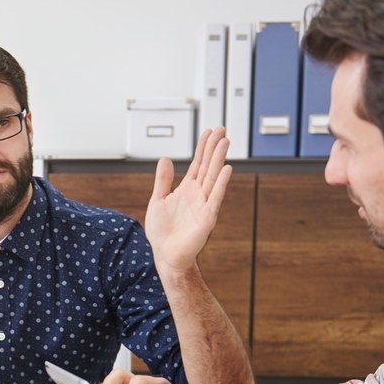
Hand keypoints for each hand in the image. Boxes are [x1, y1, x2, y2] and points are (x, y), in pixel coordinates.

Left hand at [144, 127, 232, 272]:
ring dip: (219, 159)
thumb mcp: (157, 200)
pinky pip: (216, 197)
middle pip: (208, 165)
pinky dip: (221, 183)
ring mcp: (204, 204)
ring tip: (225, 142)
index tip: (209, 132)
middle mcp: (198, 194)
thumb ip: (163, 180)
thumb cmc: (162, 232)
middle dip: (214, 147)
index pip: (197, 163)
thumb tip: (165, 159)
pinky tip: (226, 169)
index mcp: (186, 189)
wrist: (166, 254)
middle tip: (221, 129)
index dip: (203, 147)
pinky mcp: (207, 217)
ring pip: (213, 177)